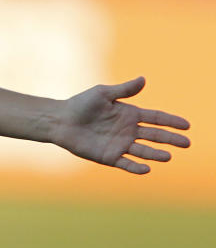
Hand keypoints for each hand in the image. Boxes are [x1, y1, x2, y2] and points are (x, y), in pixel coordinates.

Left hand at [53, 77, 190, 173]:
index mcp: (129, 114)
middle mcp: (128, 131)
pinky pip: (126, 164)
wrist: (60, 121)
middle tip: (187, 143)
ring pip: (144, 151)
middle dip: (171, 139)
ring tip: (167, 156)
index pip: (155, 118)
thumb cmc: (80, 104)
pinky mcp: (109, 157)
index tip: (187, 125)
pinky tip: (146, 168)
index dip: (171, 121)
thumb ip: (124, 90)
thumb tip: (143, 79)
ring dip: (156, 154)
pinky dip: (136, 167)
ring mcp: (120, 144)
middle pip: (155, 136)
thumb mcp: (103, 94)